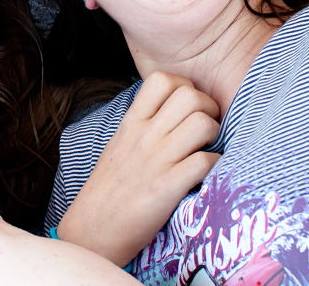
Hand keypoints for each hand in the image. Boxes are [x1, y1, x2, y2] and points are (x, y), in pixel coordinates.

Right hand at [57, 71, 220, 266]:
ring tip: (206, 151)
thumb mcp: (119, 146)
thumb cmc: (108, 188)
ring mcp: (156, 160)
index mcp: (131, 123)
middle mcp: (144, 136)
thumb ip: (142, 125)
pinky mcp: (167, 187)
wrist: (92, 228)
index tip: (187, 108)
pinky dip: (215, 167)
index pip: (162, 80)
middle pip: (191, 96)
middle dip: (209, 109)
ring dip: (215, 137)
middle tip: (205, 130)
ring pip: (203, 124)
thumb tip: (170, 112)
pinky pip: (206, 163)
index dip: (185, 87)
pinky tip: (206, 176)